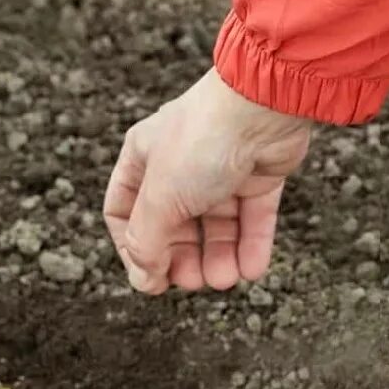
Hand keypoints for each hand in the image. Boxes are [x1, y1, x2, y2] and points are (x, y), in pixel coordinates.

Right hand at [103, 69, 311, 293]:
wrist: (263, 107)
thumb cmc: (202, 141)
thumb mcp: (160, 198)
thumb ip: (148, 243)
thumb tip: (144, 280)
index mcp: (144, 159)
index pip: (126, 213)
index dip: (135, 249)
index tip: (150, 278)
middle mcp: (180, 164)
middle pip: (175, 226)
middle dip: (183, 258)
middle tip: (194, 282)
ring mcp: (221, 170)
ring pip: (216, 227)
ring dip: (220, 258)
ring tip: (226, 279)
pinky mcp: (258, 176)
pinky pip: (252, 219)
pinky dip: (251, 246)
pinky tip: (252, 270)